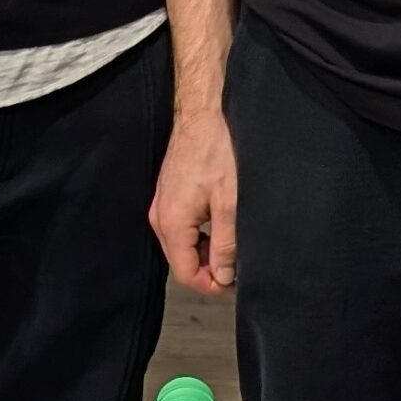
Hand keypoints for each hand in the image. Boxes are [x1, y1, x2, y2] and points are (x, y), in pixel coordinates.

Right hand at [150, 110, 237, 295]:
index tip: (236, 283)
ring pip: (181, 245)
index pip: (186, 274)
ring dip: (206, 252)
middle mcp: (160, 217)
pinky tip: (220, 224)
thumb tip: (225, 276)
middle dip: (210, 270)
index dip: (212, 286)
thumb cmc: (217, 151)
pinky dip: (200, 235)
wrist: (202, 114)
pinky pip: (180, 227)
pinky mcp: (168, 194)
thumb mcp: (230, 203)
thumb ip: (226, 243)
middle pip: (181, 262)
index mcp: (173, 223)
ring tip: (234, 244)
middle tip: (240, 265)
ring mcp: (161, 205)